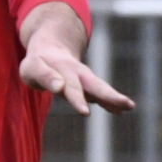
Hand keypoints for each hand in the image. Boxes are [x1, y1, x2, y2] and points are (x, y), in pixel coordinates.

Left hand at [18, 8, 133, 114]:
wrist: (50, 48)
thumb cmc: (37, 62)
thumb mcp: (32, 68)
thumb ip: (44, 76)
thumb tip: (59, 87)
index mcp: (63, 70)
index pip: (71, 87)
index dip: (78, 99)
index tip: (85, 113)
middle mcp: (78, 73)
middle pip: (95, 86)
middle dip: (109, 96)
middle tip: (125, 104)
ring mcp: (85, 78)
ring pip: (101, 89)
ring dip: (115, 98)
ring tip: (130, 107)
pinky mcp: (88, 85)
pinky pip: (100, 93)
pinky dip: (110, 101)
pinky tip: (120, 110)